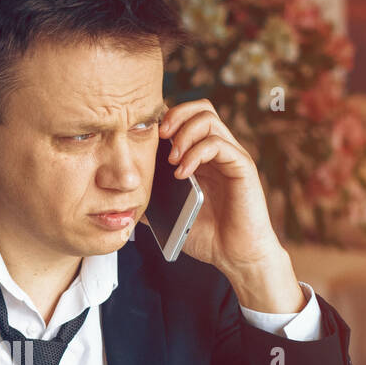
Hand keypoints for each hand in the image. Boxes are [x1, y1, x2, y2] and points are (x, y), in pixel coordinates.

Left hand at [158, 99, 283, 276]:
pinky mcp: (242, 166)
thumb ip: (152, 199)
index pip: (186, 118)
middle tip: (160, 138)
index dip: (166, 119)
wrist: (236, 256)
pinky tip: (182, 173)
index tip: (146, 137)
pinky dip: (196, 153)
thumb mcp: (170, 215)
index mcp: (202, 157)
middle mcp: (218, 151)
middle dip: (175, 115)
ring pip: (208, 118)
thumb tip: (124, 194)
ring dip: (184, 133)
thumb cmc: (208, 236)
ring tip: (171, 160)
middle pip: (200, 107)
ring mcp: (231, 156)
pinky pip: (218, 144)